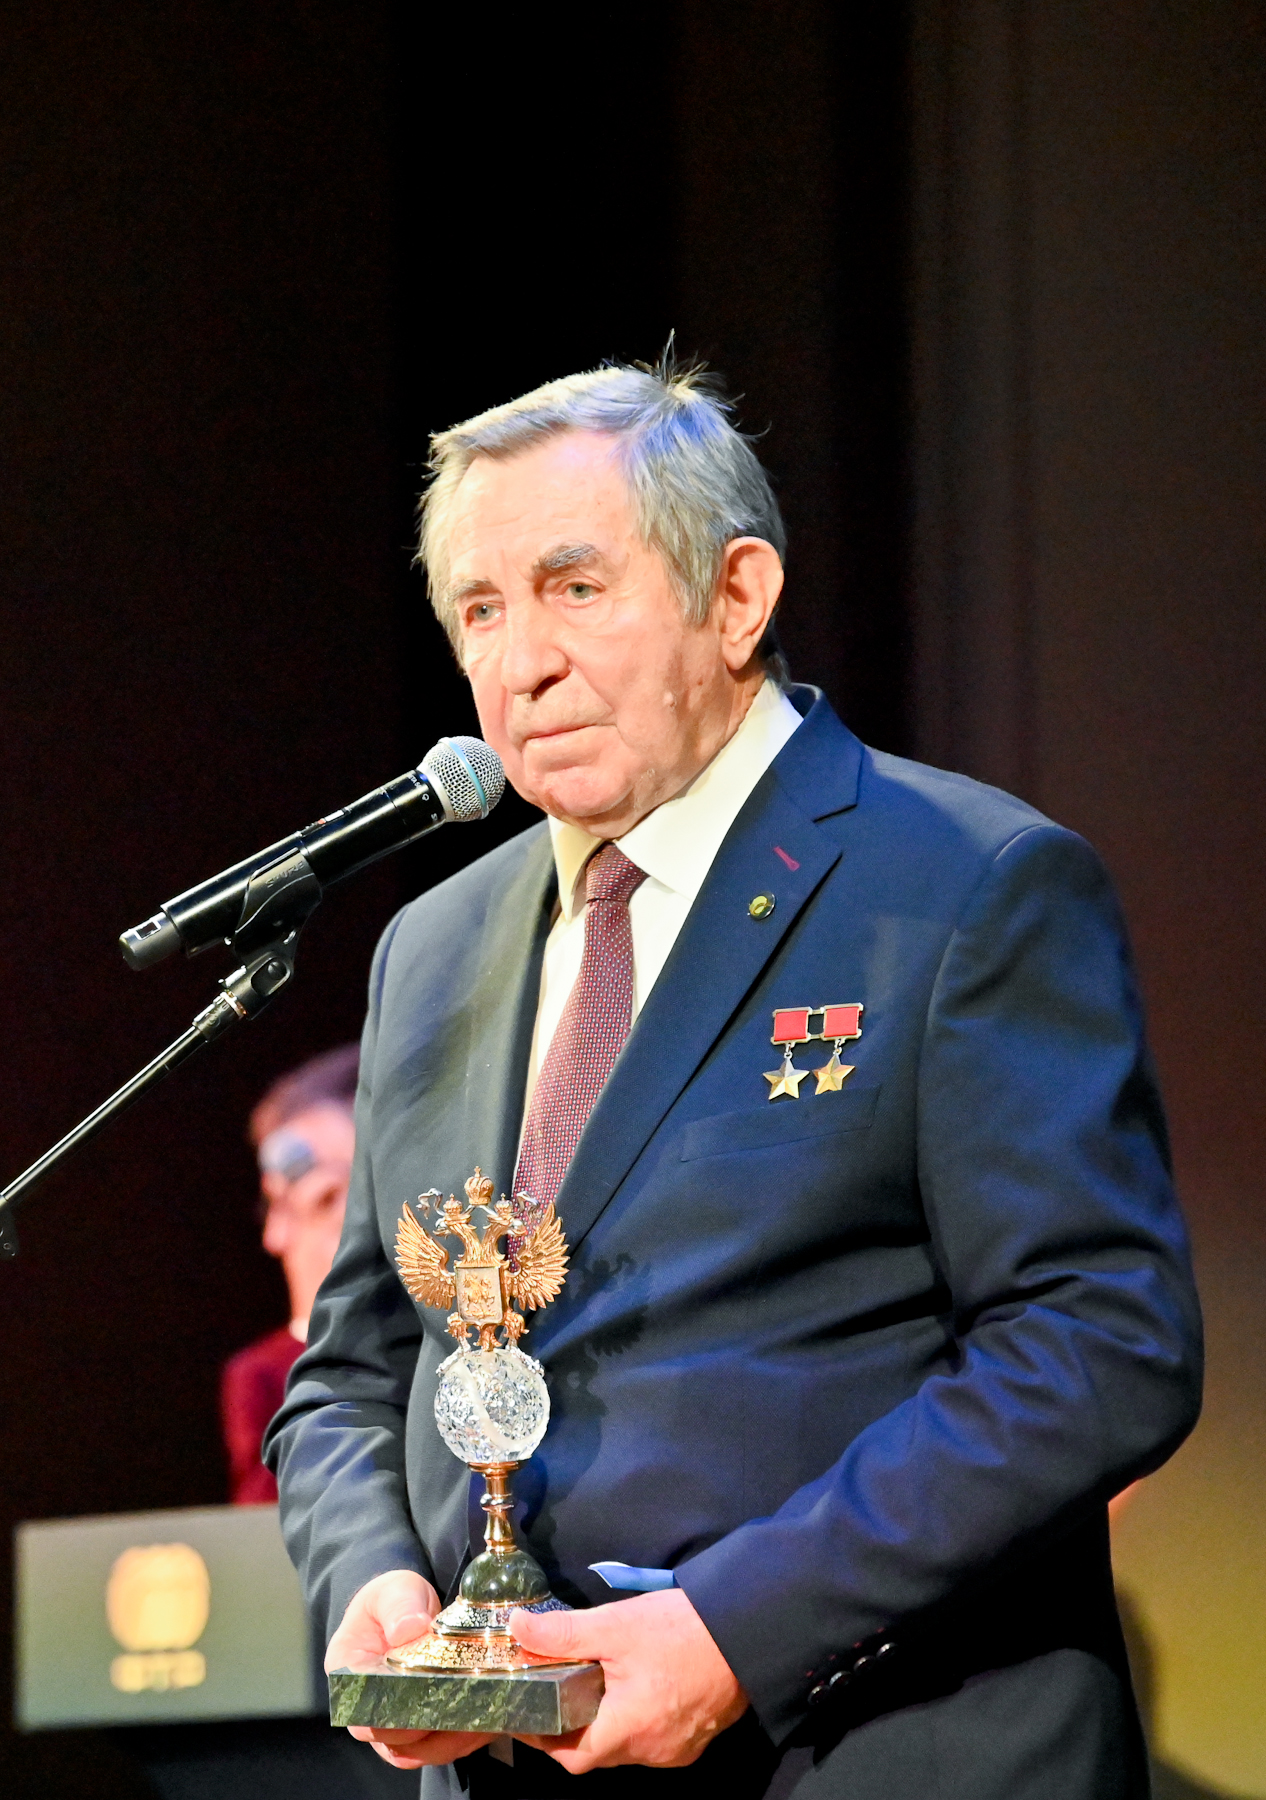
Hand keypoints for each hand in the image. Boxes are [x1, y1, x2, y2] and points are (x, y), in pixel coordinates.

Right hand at [325, 1569, 497, 1769]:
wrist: (407, 1606)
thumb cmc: (395, 1598)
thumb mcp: (396, 1588)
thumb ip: (400, 1604)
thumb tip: (408, 1630)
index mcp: (349, 1671)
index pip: (363, 1710)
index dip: (395, 1717)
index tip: (430, 1703)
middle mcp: (365, 1707)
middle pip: (392, 1739)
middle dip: (430, 1730)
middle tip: (465, 1712)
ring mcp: (392, 1723)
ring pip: (417, 1752)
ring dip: (449, 1741)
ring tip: (481, 1720)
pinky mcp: (419, 1729)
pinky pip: (437, 1747)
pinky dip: (461, 1740)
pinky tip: (485, 1723)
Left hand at [510, 1587, 747, 1771]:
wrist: (747, 1630)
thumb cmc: (680, 1630)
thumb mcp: (616, 1625)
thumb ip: (564, 1632)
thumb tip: (518, 1627)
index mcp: (628, 1731)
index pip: (570, 1756)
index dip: (544, 1738)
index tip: (527, 1712)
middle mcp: (651, 1753)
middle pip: (598, 1753)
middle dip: (574, 1726)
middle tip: (557, 1689)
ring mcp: (677, 1750)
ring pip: (626, 1747)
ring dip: (607, 1722)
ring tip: (594, 1683)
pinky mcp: (696, 1739)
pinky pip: (654, 1740)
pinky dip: (636, 1721)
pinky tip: (636, 1688)